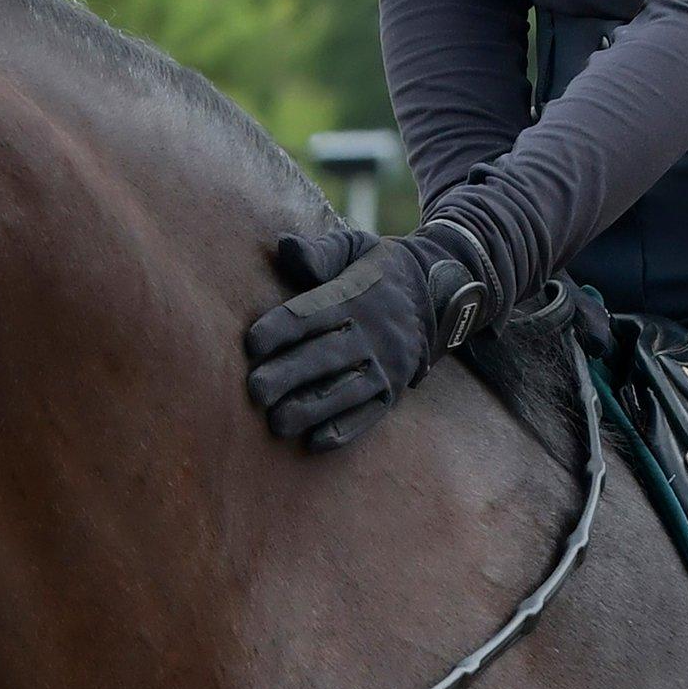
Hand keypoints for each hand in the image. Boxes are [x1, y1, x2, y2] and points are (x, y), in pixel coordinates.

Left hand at [242, 220, 491, 447]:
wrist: (436, 294)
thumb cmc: (377, 271)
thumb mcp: (355, 246)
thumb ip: (322, 251)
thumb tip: (287, 248)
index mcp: (353, 297)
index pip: (311, 314)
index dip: (280, 329)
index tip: (251, 344)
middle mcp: (370, 333)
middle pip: (325, 357)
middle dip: (288, 375)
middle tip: (255, 391)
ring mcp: (385, 365)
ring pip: (345, 391)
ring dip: (311, 409)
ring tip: (278, 423)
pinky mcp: (393, 391)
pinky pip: (369, 415)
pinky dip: (344, 430)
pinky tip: (315, 442)